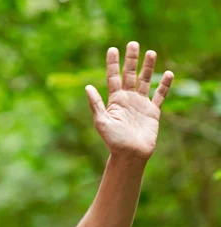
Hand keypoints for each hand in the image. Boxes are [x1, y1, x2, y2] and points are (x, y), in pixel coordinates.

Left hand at [85, 41, 173, 159]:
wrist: (130, 154)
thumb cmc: (113, 140)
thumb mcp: (101, 122)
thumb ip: (95, 104)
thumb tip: (87, 86)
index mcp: (114, 100)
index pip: (113, 77)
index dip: (112, 63)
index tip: (112, 49)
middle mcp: (127, 99)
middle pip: (130, 74)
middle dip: (131, 60)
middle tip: (133, 43)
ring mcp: (140, 104)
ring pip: (145, 81)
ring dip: (148, 67)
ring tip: (151, 52)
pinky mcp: (152, 111)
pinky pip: (160, 95)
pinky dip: (164, 85)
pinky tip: (168, 73)